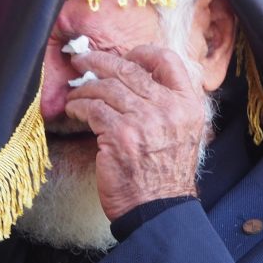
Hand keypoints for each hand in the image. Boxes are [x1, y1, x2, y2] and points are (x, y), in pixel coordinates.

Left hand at [64, 45, 205, 220]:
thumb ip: (169, 106)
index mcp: (188, 105)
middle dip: (100, 62)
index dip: (142, 52)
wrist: (158, 209)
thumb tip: (139, 80)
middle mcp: (170, 108)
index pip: (168, 60)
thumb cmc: (166, 176)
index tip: (124, 56)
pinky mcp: (121, 134)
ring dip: (85, 88)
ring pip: (107, 87)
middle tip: (82, 61)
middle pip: (130, 69)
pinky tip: (73, 109)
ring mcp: (145, 120)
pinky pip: (93, 109)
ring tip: (75, 93)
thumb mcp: (183, 134)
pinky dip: (79, 106)